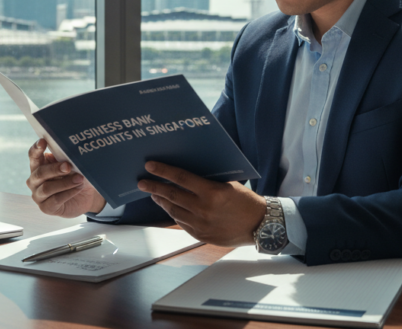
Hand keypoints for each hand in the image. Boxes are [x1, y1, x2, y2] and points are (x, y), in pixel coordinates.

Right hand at [26, 139, 105, 217]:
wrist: (85, 197)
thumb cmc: (75, 176)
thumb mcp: (71, 165)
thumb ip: (65, 159)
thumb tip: (69, 152)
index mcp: (38, 166)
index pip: (33, 156)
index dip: (37, 149)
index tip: (43, 141)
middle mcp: (35, 180)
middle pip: (40, 172)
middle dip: (54, 169)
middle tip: (68, 166)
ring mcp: (38, 195)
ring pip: (47, 188)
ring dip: (65, 182)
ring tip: (79, 178)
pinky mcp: (45, 208)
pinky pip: (55, 200)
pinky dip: (68, 193)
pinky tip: (78, 188)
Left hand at [138, 161, 265, 246]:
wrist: (259, 225)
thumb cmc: (245, 200)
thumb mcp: (228, 184)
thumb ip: (207, 180)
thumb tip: (185, 173)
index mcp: (212, 192)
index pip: (181, 178)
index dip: (163, 171)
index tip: (150, 166)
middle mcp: (204, 209)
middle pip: (172, 195)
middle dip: (154, 187)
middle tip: (142, 182)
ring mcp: (201, 224)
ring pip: (174, 210)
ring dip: (161, 201)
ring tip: (153, 194)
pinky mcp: (200, 235)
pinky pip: (181, 222)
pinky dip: (173, 213)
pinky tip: (169, 207)